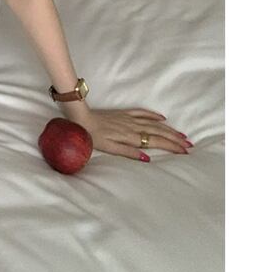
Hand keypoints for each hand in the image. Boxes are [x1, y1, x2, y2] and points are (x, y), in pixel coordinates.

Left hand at [67, 108, 190, 161]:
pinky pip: (142, 112)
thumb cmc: (94, 137)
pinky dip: (153, 115)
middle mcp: (133, 127)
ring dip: (169, 129)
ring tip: (182, 134)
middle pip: (159, 133)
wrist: (82, 119)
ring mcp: (129, 119)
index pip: (156, 142)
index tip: (184, 151)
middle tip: (189, 144)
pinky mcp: (124, 113)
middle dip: (175, 139)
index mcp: (131, 137)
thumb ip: (128, 152)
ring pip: (153, 124)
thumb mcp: (109, 148)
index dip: (171, 146)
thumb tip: (146, 158)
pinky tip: (162, 118)